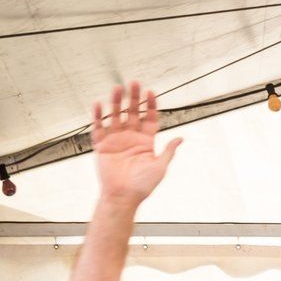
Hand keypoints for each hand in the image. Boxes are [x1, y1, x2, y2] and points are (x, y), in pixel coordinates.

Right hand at [90, 82, 182, 207]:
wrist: (123, 197)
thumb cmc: (143, 185)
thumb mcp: (160, 167)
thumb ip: (168, 151)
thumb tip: (181, 138)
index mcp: (146, 142)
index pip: (149, 118)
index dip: (150, 105)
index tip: (151, 92)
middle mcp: (131, 138)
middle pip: (133, 113)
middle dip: (134, 98)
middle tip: (134, 83)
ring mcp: (116, 140)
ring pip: (116, 116)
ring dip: (116, 102)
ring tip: (117, 88)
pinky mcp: (102, 145)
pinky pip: (99, 128)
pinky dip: (98, 116)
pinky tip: (99, 104)